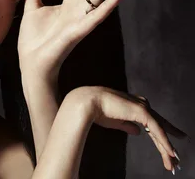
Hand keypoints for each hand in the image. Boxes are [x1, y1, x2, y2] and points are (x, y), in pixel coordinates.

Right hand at [64, 86, 188, 173]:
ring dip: (167, 148)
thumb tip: (138, 132)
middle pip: (159, 127)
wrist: (89, 102)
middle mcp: (142, 104)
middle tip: (175, 160)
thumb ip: (128, 125)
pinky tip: (170, 153)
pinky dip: (164, 142)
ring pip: (160, 130)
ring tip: (173, 163)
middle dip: (167, 145)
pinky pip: (157, 130)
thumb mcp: (116, 121)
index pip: (152, 123)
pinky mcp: (142, 112)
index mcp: (135, 105)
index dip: (159, 138)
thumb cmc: (98, 111)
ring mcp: (143, 107)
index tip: (167, 150)